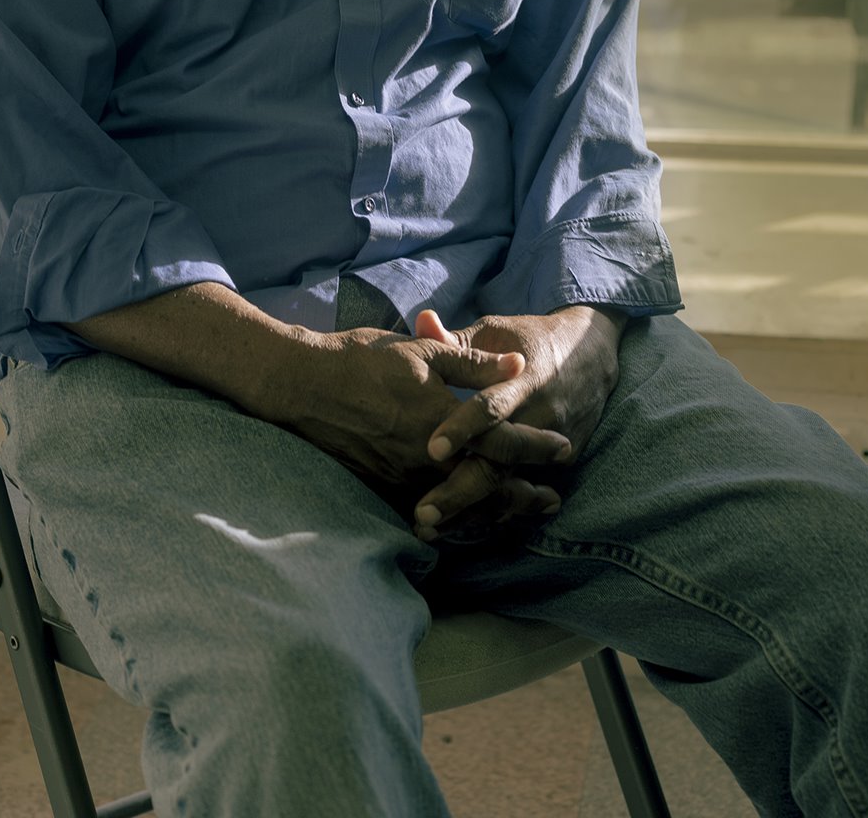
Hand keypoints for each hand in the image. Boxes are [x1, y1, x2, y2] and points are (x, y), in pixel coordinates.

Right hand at [286, 324, 572, 493]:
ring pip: (461, 505)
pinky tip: (471, 516)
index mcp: (441, 420)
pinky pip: (430, 509)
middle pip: (488, 487)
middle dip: (523, 496)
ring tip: (520, 512)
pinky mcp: (382, 487)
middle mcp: (426, 458)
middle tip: (551, 500)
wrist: (304, 386)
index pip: (502, 442)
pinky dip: (458, 516)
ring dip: (495, 510)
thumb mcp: (422, 351)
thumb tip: (516, 365)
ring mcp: (403, 478)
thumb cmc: (364, 360)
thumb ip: (473, 363)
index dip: (536, 447)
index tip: (564, 448)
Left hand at [410, 307, 623, 538]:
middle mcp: (540, 416)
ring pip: (510, 486)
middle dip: (461, 491)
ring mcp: (553, 443)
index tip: (430, 450)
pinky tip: (463, 528)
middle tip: (423, 514)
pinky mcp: (561, 462)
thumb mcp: (496, 332)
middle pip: (500, 462)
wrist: (591, 352)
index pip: (491, 408)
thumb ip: (456, 339)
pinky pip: (525, 491)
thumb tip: (420, 323)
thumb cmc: (529, 341)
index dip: (462, 429)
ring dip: (472, 511)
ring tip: (432, 531)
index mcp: (522, 379)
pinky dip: (496, 511)